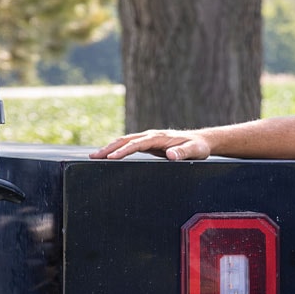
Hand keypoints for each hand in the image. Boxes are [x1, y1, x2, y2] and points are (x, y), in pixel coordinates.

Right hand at [90, 129, 211, 160]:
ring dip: (110, 148)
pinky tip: (109, 156)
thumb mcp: (195, 151)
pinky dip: (118, 149)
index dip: (123, 151)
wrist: (201, 141)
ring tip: (95, 157)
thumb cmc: (198, 147)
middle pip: (126, 140)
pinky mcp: (149, 144)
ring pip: (125, 141)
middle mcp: (151, 136)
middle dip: (109, 148)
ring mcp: (149, 139)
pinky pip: (130, 145)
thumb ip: (184, 153)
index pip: (137, 144)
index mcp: (159, 137)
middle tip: (93, 157)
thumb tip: (170, 155)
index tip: (111, 157)